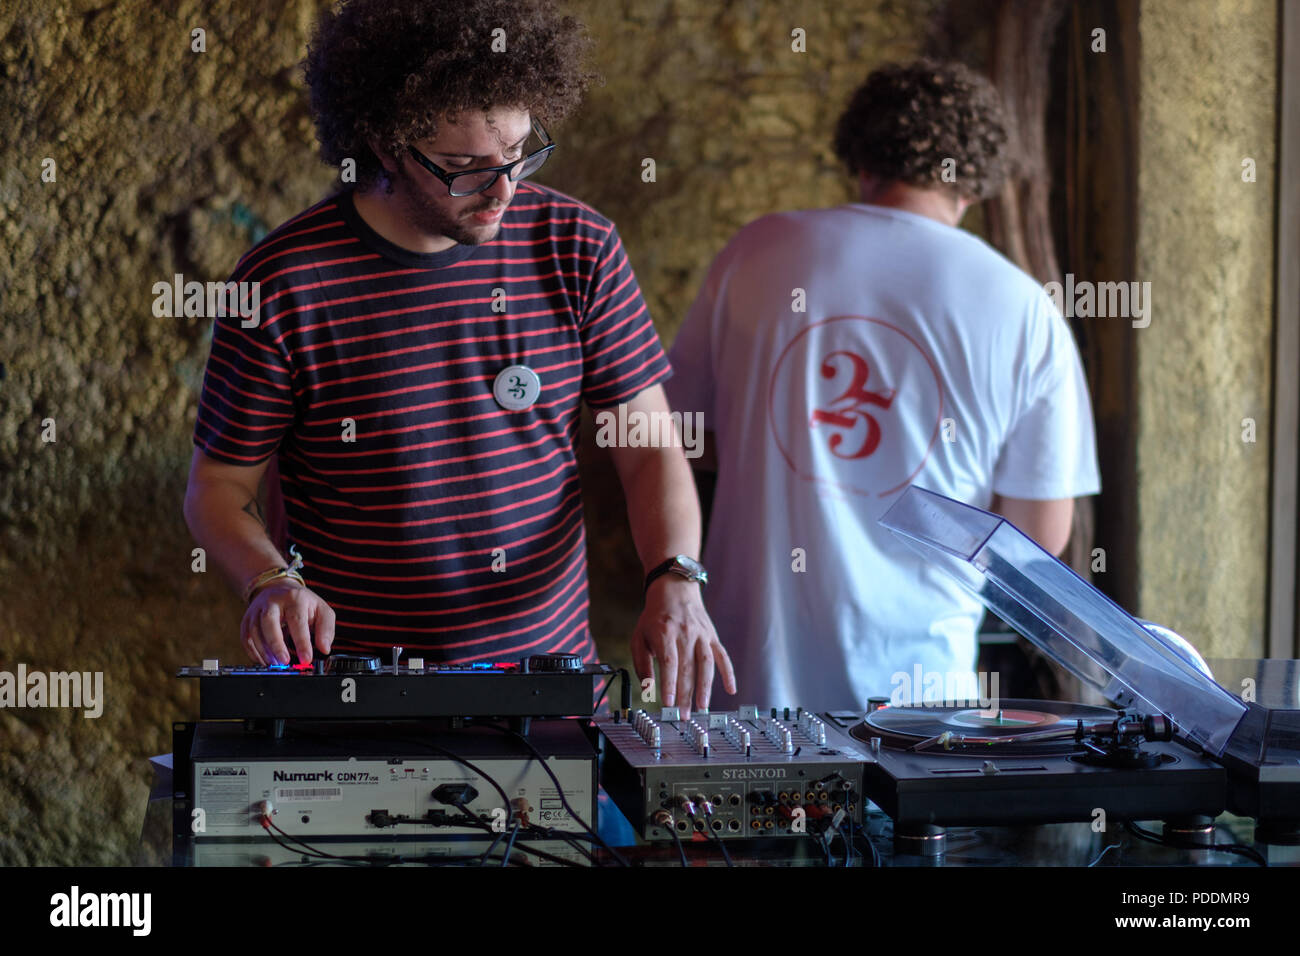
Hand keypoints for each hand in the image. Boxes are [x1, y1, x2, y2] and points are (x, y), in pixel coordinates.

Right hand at [241, 580, 335, 665]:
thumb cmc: (302, 603)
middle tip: (285, 662)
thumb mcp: (321, 610)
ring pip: (254, 631)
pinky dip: (253, 652)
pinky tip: (264, 661)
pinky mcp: (247, 619)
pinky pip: (246, 637)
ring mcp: (257, 610)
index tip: (306, 658)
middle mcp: (273, 602)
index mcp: (294, 598)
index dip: (302, 641)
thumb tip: (324, 648)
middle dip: (276, 644)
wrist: (279, 588)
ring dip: (264, 651)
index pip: (297, 620)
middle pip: (269, 621)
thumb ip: (326, 630)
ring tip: (276, 664)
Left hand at [630, 577, 735, 716]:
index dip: (669, 684)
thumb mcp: (639, 636)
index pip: (669, 662)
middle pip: (687, 668)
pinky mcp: (712, 637)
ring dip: (705, 687)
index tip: (668, 703)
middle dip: (685, 694)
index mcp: (664, 633)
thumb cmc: (654, 617)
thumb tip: (647, 688)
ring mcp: (701, 635)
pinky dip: (729, 673)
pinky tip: (731, 690)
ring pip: (706, 664)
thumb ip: (642, 664)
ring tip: (703, 707)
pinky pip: (723, 656)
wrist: (675, 589)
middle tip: (683, 715)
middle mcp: (685, 633)